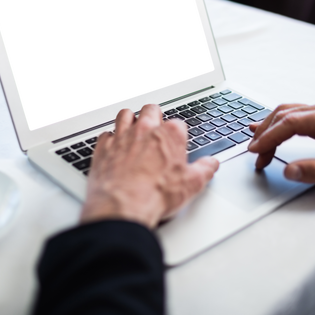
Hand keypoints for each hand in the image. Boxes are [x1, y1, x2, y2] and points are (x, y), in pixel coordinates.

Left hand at [80, 104, 219, 228]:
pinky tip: (113, 146)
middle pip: (150, 110)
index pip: (178, 124)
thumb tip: (211, 164)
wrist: (123, 204)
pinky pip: (105, 134)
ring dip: (130, 120)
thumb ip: (204, 169)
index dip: (178, 134)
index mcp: (169, 134)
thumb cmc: (155, 193)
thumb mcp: (191, 184)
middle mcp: (145, 129)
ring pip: (125, 115)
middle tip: (156, 128)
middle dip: (154, 116)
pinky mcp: (104, 148)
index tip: (178, 143)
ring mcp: (122, 137)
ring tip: (134, 129)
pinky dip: (110, 139)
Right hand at [247, 100, 314, 192]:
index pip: (292, 123)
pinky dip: (278, 125)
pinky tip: (265, 129)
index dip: (270, 136)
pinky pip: (296, 117)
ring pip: (288, 114)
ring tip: (258, 148)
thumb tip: (289, 171)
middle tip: (256, 155)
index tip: (256, 150)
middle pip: (286, 115)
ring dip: (270, 130)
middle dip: (266, 135)